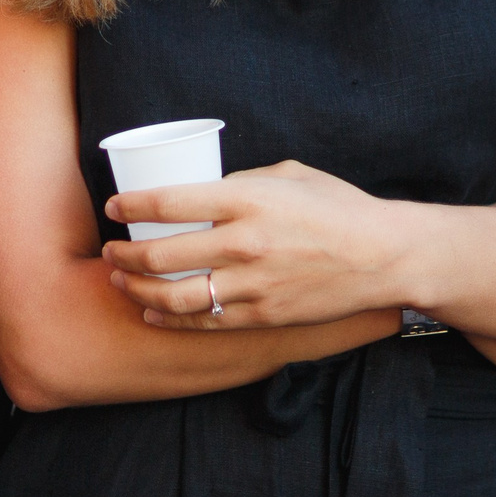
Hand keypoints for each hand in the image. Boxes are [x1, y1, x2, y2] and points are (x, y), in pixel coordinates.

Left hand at [105, 160, 414, 328]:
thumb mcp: (290, 175)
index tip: (114, 207)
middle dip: (124, 254)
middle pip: (162, 254)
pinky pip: (204, 321)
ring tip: (121, 281)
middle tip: (110, 250)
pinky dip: (170, 317)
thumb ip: (243, 181)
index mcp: (249, 200)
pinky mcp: (262, 314)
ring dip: (138, 289)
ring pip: (175, 295)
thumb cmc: (340, 207)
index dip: (131, 206)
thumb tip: (205, 191)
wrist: (384, 256)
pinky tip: (152, 311)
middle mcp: (245, 242)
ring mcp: (253, 284)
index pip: (170, 203)